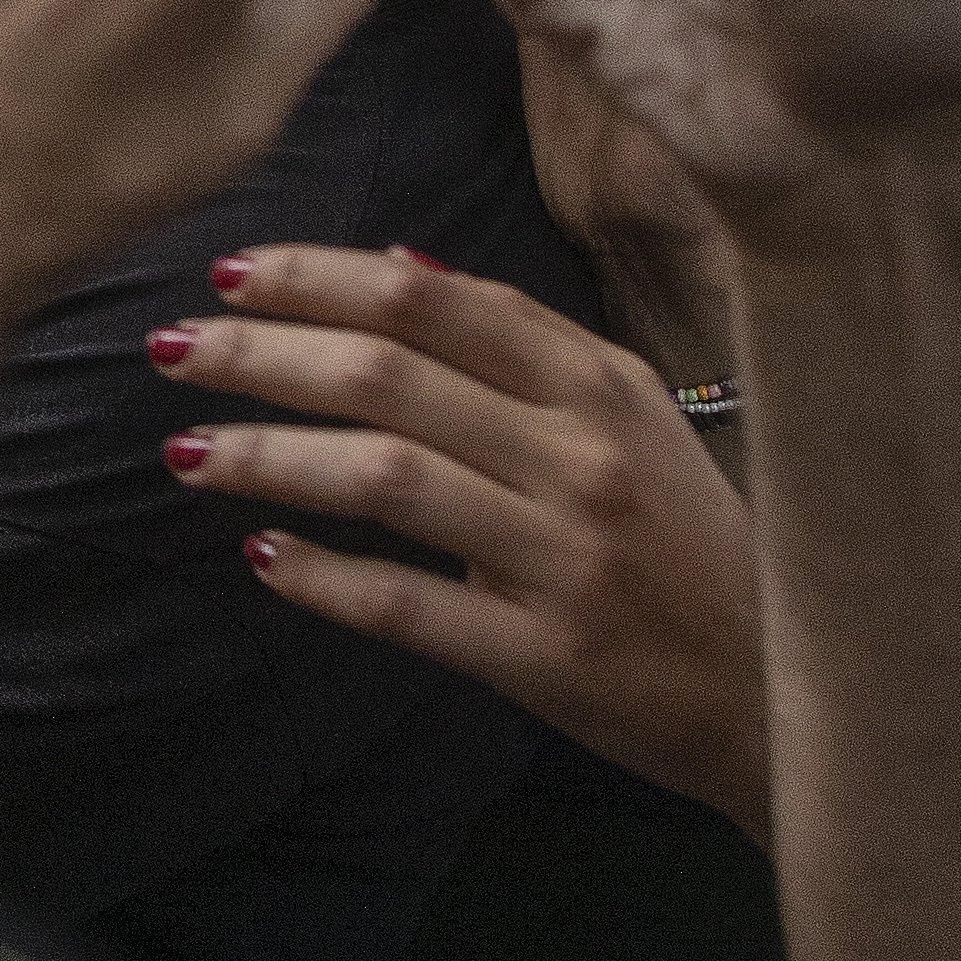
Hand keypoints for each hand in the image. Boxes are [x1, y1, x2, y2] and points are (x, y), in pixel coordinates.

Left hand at [158, 244, 769, 834]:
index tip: (231, 273)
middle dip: (263, 354)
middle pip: (388, 376)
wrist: (788, 690)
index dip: (318, 279)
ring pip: (385, 477)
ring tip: (184, 453)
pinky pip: (408, 606)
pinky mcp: (545, 654)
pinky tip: (265, 559)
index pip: (431, 304)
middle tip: (173, 348)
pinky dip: (325, 578)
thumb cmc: (693, 544)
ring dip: (269, 457)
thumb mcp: (635, 419)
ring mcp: (563, 557)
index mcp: (598, 386)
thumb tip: (398, 270)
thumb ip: (525, 345)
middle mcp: (581, 458)